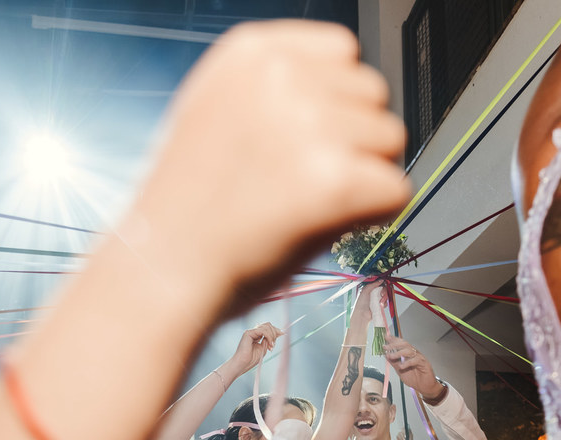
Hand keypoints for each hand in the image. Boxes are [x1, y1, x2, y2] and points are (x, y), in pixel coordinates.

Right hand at [125, 21, 409, 309]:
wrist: (163, 268)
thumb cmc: (186, 204)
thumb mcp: (213, 108)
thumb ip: (271, 89)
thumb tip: (339, 87)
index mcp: (252, 51)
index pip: (342, 52)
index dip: (332, 103)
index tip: (301, 143)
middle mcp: (284, 76)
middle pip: (374, 95)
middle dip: (352, 140)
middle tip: (298, 184)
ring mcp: (312, 126)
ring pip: (391, 141)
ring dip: (362, 177)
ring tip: (302, 205)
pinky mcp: (337, 180)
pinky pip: (397, 192)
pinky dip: (371, 218)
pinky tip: (319, 226)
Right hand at [226, 323, 282, 375]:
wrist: (242, 364)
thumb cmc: (251, 359)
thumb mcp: (264, 349)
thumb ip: (269, 341)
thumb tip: (279, 332)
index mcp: (257, 336)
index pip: (268, 328)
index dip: (276, 330)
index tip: (283, 333)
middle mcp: (253, 332)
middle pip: (268, 325)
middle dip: (275, 332)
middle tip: (274, 344)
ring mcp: (251, 332)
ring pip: (266, 326)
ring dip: (272, 336)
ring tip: (271, 346)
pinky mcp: (248, 333)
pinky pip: (263, 330)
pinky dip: (269, 336)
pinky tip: (269, 344)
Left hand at [351, 281, 385, 320]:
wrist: (362, 314)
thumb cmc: (361, 303)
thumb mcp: (365, 290)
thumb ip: (373, 284)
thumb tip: (381, 280)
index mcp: (369, 289)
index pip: (378, 284)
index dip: (382, 284)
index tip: (383, 285)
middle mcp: (374, 294)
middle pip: (384, 289)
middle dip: (384, 291)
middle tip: (381, 294)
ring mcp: (377, 300)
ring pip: (386, 295)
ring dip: (384, 298)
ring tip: (380, 301)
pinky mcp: (380, 305)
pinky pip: (386, 302)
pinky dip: (384, 303)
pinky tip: (380, 305)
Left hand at [384, 335, 443, 401]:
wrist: (425, 387)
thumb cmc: (415, 379)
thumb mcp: (400, 371)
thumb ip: (394, 363)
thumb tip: (386, 355)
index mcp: (408, 354)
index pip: (400, 344)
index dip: (393, 339)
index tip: (385, 337)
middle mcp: (414, 354)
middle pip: (404, 344)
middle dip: (394, 344)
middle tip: (386, 347)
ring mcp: (419, 358)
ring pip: (409, 351)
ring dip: (398, 353)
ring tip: (391, 356)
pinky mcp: (424, 363)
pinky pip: (415, 360)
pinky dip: (407, 363)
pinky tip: (401, 366)